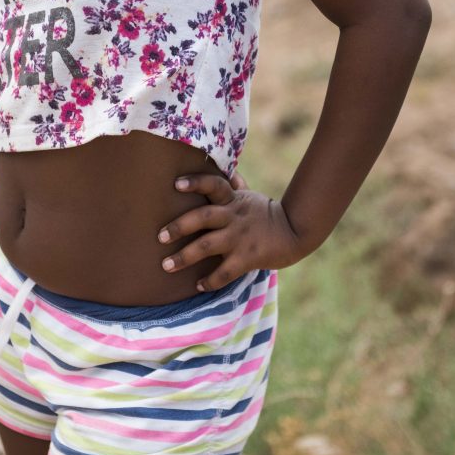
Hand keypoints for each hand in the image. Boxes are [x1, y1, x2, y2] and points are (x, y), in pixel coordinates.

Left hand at [157, 169, 304, 291]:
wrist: (295, 232)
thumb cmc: (266, 213)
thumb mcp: (250, 196)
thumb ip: (235, 185)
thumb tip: (227, 169)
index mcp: (233, 200)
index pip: (213, 184)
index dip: (195, 182)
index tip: (176, 184)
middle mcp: (233, 216)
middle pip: (202, 216)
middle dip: (179, 226)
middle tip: (159, 236)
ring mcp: (240, 238)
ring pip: (207, 246)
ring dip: (185, 257)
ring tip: (167, 266)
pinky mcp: (248, 258)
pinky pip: (225, 272)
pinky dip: (210, 281)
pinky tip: (198, 286)